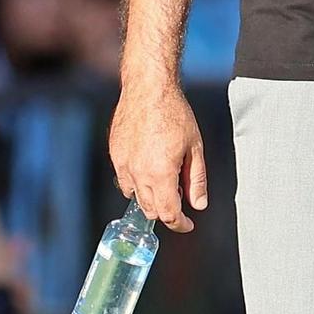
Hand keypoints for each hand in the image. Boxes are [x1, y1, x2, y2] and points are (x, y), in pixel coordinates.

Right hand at [109, 78, 206, 231]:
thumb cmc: (174, 113)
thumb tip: (198, 204)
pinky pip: (124, 179)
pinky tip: (149, 166)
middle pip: (151, 210)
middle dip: (167, 210)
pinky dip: (137, 182)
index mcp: (161, 173)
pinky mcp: (115, 155)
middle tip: (180, 193)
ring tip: (164, 177)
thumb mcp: (195, 148)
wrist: (148, 89)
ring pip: (135, 197)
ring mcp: (123, 164)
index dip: (180, 224)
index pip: (168, 214)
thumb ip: (197, 180)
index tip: (187, 224)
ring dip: (150, 197)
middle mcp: (138, 173)